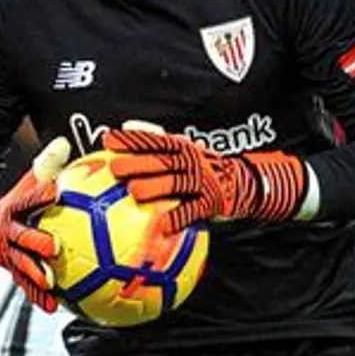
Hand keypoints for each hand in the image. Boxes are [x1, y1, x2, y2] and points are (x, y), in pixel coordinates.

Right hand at [0, 138, 71, 308]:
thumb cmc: (8, 205)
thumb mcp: (21, 184)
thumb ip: (43, 167)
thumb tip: (62, 142)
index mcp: (11, 208)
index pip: (26, 199)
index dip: (39, 195)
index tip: (55, 192)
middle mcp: (8, 232)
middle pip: (23, 236)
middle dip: (36, 241)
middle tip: (54, 246)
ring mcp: (7, 254)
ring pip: (21, 264)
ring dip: (35, 273)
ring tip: (50, 281)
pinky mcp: (11, 270)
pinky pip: (24, 284)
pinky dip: (37, 296)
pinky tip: (53, 306)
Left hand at [104, 122, 306, 232]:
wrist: (246, 183)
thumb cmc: (206, 170)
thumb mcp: (188, 153)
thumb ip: (162, 145)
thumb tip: (129, 129)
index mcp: (184, 148)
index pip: (155, 140)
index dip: (132, 139)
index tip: (108, 140)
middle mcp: (193, 161)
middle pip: (162, 161)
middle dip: (138, 163)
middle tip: (115, 169)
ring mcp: (203, 182)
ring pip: (174, 184)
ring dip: (154, 188)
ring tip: (133, 193)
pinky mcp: (211, 202)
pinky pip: (191, 211)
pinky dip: (176, 218)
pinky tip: (160, 226)